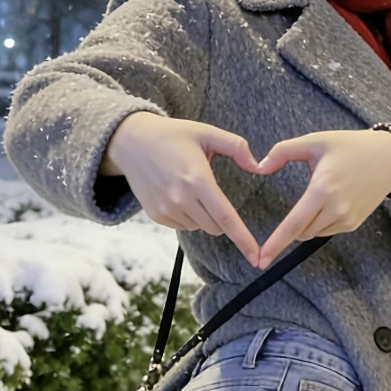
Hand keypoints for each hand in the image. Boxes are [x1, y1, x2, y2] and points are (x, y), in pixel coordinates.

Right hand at [102, 113, 265, 267]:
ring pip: (200, 227)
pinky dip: (188, 216)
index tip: (256, 257)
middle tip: (211, 191)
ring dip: (204, 215)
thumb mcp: (207, 132)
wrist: (132, 142)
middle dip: (222, 217)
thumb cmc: (172, 135)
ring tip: (189, 187)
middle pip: (216, 227)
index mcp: (198, 179)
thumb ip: (237, 147)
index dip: (243, 239)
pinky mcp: (157, 215)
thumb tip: (259, 167)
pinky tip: (178, 194)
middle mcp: (181, 199)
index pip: (226, 217)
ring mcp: (166, 209)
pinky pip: (184, 226)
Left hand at [255, 128, 390, 267]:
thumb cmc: (350, 147)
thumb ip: (282, 151)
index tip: (261, 259)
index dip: (275, 243)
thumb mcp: (315, 141)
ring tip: (317, 196)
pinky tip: (327, 203)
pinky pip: (325, 231)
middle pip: (299, 232)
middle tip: (289, 211)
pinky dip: (318, 223)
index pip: (293, 224)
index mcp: (322, 189)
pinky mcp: (353, 224)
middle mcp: (336, 209)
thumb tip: (259, 167)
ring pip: (311, 233)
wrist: (389, 159)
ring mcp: (346, 219)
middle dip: (288, 228)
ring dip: (304, 224)